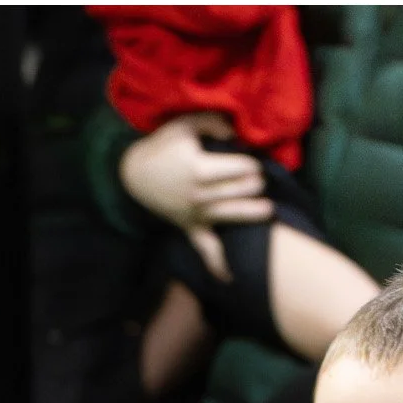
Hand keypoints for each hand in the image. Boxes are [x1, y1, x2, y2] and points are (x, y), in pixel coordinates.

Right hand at [120, 113, 272, 281]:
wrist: (134, 175)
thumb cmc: (161, 147)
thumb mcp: (184, 125)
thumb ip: (212, 123)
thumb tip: (236, 130)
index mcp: (200, 170)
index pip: (241, 168)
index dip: (253, 164)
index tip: (254, 161)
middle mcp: (200, 196)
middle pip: (240, 191)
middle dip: (255, 185)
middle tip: (260, 180)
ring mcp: (196, 215)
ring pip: (232, 217)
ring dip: (254, 214)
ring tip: (268, 210)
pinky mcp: (191, 228)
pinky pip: (205, 249)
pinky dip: (217, 265)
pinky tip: (231, 278)